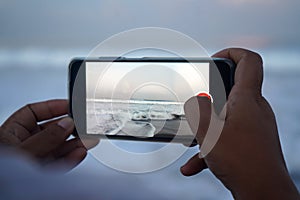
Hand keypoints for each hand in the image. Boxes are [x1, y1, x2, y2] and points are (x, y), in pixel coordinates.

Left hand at [0, 99, 97, 170]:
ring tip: (88, 139)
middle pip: (50, 130)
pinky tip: (80, 153)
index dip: (52, 107)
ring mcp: (35, 159)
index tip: (69, 105)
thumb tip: (66, 123)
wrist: (3, 194)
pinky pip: (60, 162)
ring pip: (58, 147)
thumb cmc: (2, 173)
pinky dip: (72, 158)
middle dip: (68, 128)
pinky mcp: (43, 172)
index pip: (33, 113)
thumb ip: (46, 138)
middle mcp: (24, 144)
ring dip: (74, 143)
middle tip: (83, 124)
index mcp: (11, 133)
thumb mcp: (23, 151)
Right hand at [181, 48, 298, 198]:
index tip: (214, 59)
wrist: (263, 193)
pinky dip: (212, 145)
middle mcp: (255, 109)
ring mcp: (254, 125)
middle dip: (211, 94)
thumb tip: (196, 100)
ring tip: (193, 138)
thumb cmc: (242, 163)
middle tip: (197, 101)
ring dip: (209, 125)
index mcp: (247, 99)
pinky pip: (229, 135)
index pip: (249, 61)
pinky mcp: (251, 140)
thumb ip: (198, 111)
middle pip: (235, 87)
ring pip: (228, 115)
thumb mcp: (209, 132)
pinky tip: (194, 163)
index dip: (232, 52)